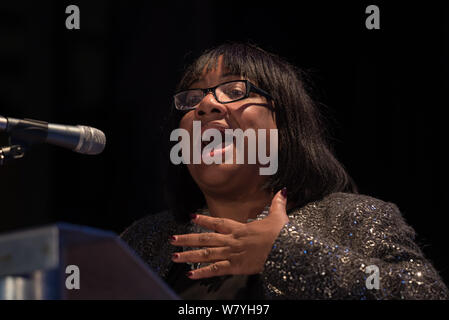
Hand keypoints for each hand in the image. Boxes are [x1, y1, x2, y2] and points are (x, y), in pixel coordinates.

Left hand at [169, 188, 288, 278]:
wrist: (284, 250)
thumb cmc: (280, 235)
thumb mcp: (278, 217)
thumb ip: (277, 204)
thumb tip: (282, 191)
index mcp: (239, 229)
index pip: (218, 222)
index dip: (204, 219)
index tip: (192, 216)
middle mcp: (231, 240)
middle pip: (205, 239)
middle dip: (187, 239)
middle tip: (172, 239)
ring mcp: (232, 254)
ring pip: (206, 254)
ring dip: (189, 255)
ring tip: (174, 256)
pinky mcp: (235, 267)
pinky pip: (215, 270)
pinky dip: (202, 272)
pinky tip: (190, 274)